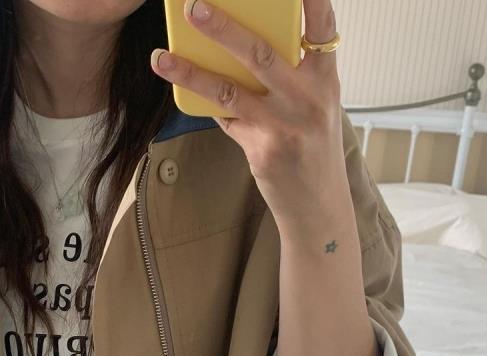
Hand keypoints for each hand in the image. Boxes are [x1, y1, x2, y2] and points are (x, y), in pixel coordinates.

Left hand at [150, 0, 348, 232]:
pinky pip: (225, 120)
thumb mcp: (315, 107)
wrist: (317, 205)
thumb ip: (292, 77)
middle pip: (261, 53)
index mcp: (325, 80)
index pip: (323, 29)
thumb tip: (240, 48)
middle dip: (223, 27)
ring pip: (229, 90)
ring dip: (191, 72)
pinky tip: (185, 94)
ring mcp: (283, 125)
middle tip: (194, 8)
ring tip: (161, 58)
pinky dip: (207, 106)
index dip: (310, 0)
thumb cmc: (314, 150)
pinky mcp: (262, 149)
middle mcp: (308, 99)